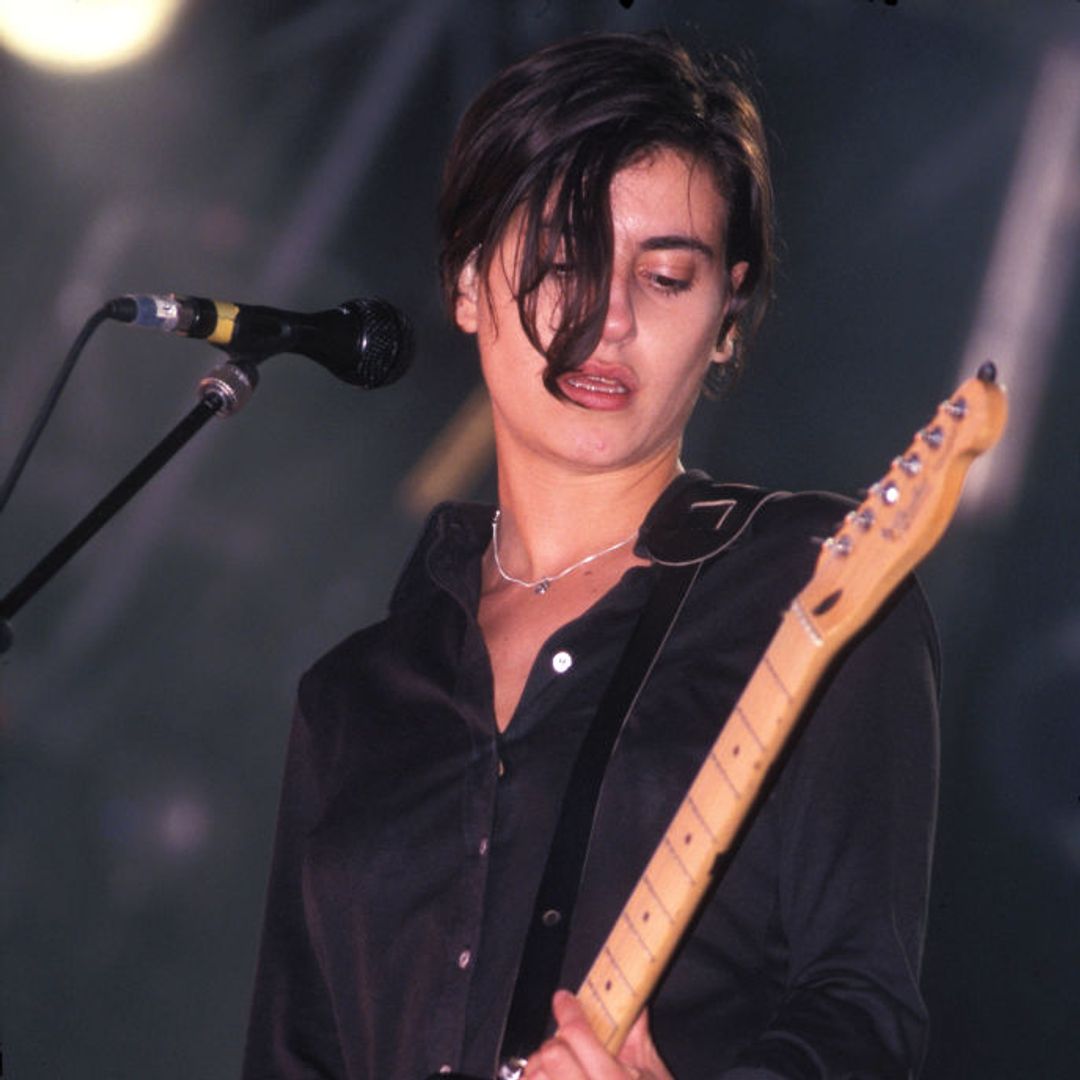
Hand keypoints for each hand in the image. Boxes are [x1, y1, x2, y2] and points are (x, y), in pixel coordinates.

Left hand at [523, 990, 673, 1079]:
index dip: (568, 1010)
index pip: (577, 1034)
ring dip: (542, 1070)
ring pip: (534, 1077)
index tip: (564, 1000)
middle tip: (571, 1046)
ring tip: (560, 1072)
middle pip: (551, 1054)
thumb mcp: (655, 1077)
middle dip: (558, 1043)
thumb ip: (638, 1042)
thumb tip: (633, 1005)